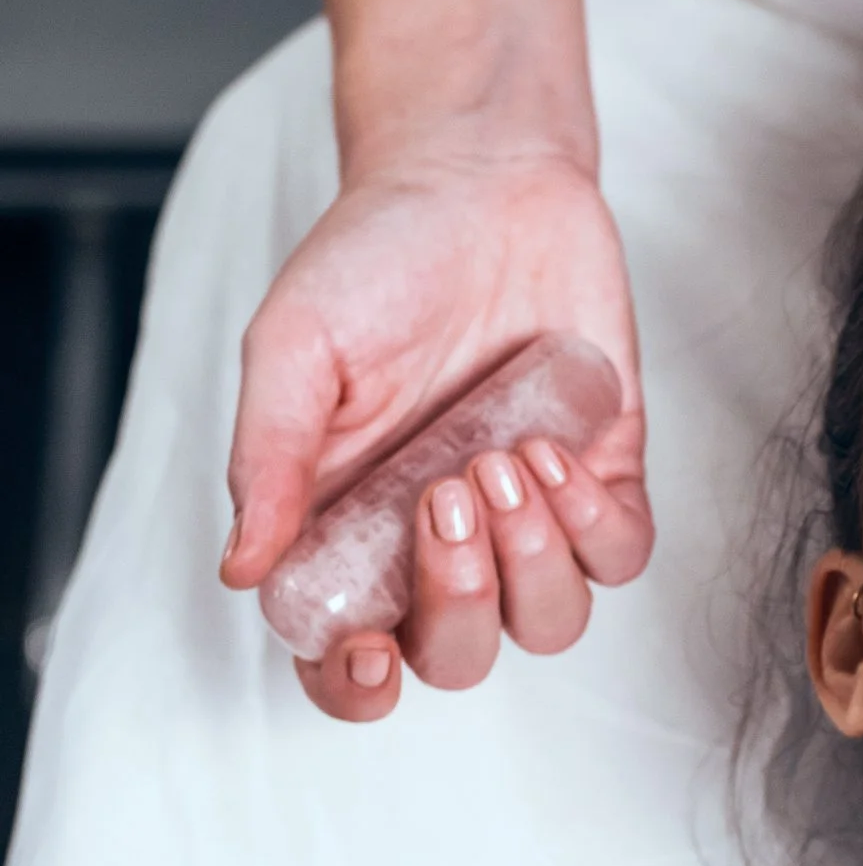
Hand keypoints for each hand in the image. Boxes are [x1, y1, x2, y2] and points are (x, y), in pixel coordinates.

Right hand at [220, 139, 650, 722]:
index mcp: (346, 530)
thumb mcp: (293, 349)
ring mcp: (525, 517)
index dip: (358, 685)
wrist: (481, 179)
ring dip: (531, 560)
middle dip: (458, 602)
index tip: (369, 654)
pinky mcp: (601, 477)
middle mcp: (437, 541)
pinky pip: (617, 555)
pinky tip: (556, 451)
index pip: (347, 655)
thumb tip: (242, 568)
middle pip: (459, 655)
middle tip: (445, 498)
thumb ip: (267, 459)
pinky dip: (592, 523)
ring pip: (548, 621)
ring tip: (504, 458)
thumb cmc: (375, 260)